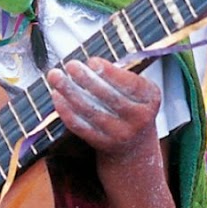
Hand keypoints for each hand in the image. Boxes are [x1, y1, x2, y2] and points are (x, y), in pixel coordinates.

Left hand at [45, 57, 161, 159]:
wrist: (135, 147)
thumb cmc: (131, 107)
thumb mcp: (139, 92)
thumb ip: (120, 77)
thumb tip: (87, 64)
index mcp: (151, 99)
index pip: (130, 84)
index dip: (110, 73)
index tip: (91, 61)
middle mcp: (140, 118)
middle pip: (110, 98)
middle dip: (87, 79)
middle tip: (70, 65)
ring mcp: (121, 134)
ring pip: (92, 111)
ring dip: (70, 92)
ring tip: (55, 76)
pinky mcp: (103, 145)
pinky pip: (81, 126)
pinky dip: (66, 111)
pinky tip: (57, 96)